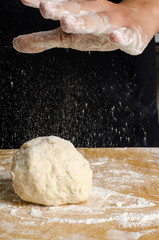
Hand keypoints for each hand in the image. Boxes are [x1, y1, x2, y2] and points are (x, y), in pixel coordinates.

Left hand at [13, 0, 158, 54]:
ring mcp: (113, 23)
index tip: (26, 1)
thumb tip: (16, 44)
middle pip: (78, 10)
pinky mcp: (130, 36)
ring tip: (66, 23)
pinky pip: (126, 37)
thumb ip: (43, 40)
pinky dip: (121, 37)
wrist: (135, 25)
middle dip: (61, 9)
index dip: (46, 4)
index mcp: (80, 12)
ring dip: (83, 22)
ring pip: (98, 21)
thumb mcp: (67, 37)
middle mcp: (95, 13)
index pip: (62, 5)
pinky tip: (115, 37)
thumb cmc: (95, 30)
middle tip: (44, 8)